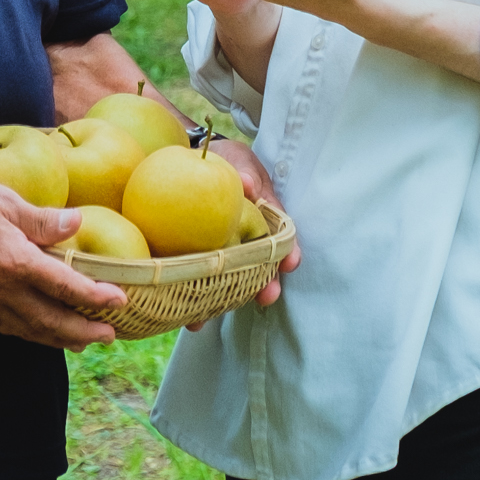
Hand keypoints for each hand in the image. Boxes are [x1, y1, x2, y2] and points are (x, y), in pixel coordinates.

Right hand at [0, 163, 123, 348]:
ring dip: (58, 339)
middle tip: (109, 335)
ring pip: (28, 331)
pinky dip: (30, 334)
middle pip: (50, 321)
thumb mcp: (9, 201)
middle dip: (82, 332)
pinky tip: (40, 332)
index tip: (118, 302)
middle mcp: (1, 289)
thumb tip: (77, 223)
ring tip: (82, 342)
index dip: (94, 298)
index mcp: (14, 262)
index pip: (64, 287)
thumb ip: (45, 220)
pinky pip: (7, 327)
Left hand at [206, 138, 298, 312]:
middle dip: (264, 285)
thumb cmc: (225, 161)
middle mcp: (247, 242)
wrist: (195, 160)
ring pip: (228, 283)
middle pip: (258, 268)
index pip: (280, 240)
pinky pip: (198, 281)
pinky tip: (188, 320)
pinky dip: (194, 301)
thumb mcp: (239, 161)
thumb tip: (246, 184)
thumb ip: (246, 174)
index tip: (291, 262)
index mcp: (264, 220)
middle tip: (268, 297)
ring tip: (222, 318)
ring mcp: (223, 253)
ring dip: (223, 303)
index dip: (287, 253)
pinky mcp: (198, 258)